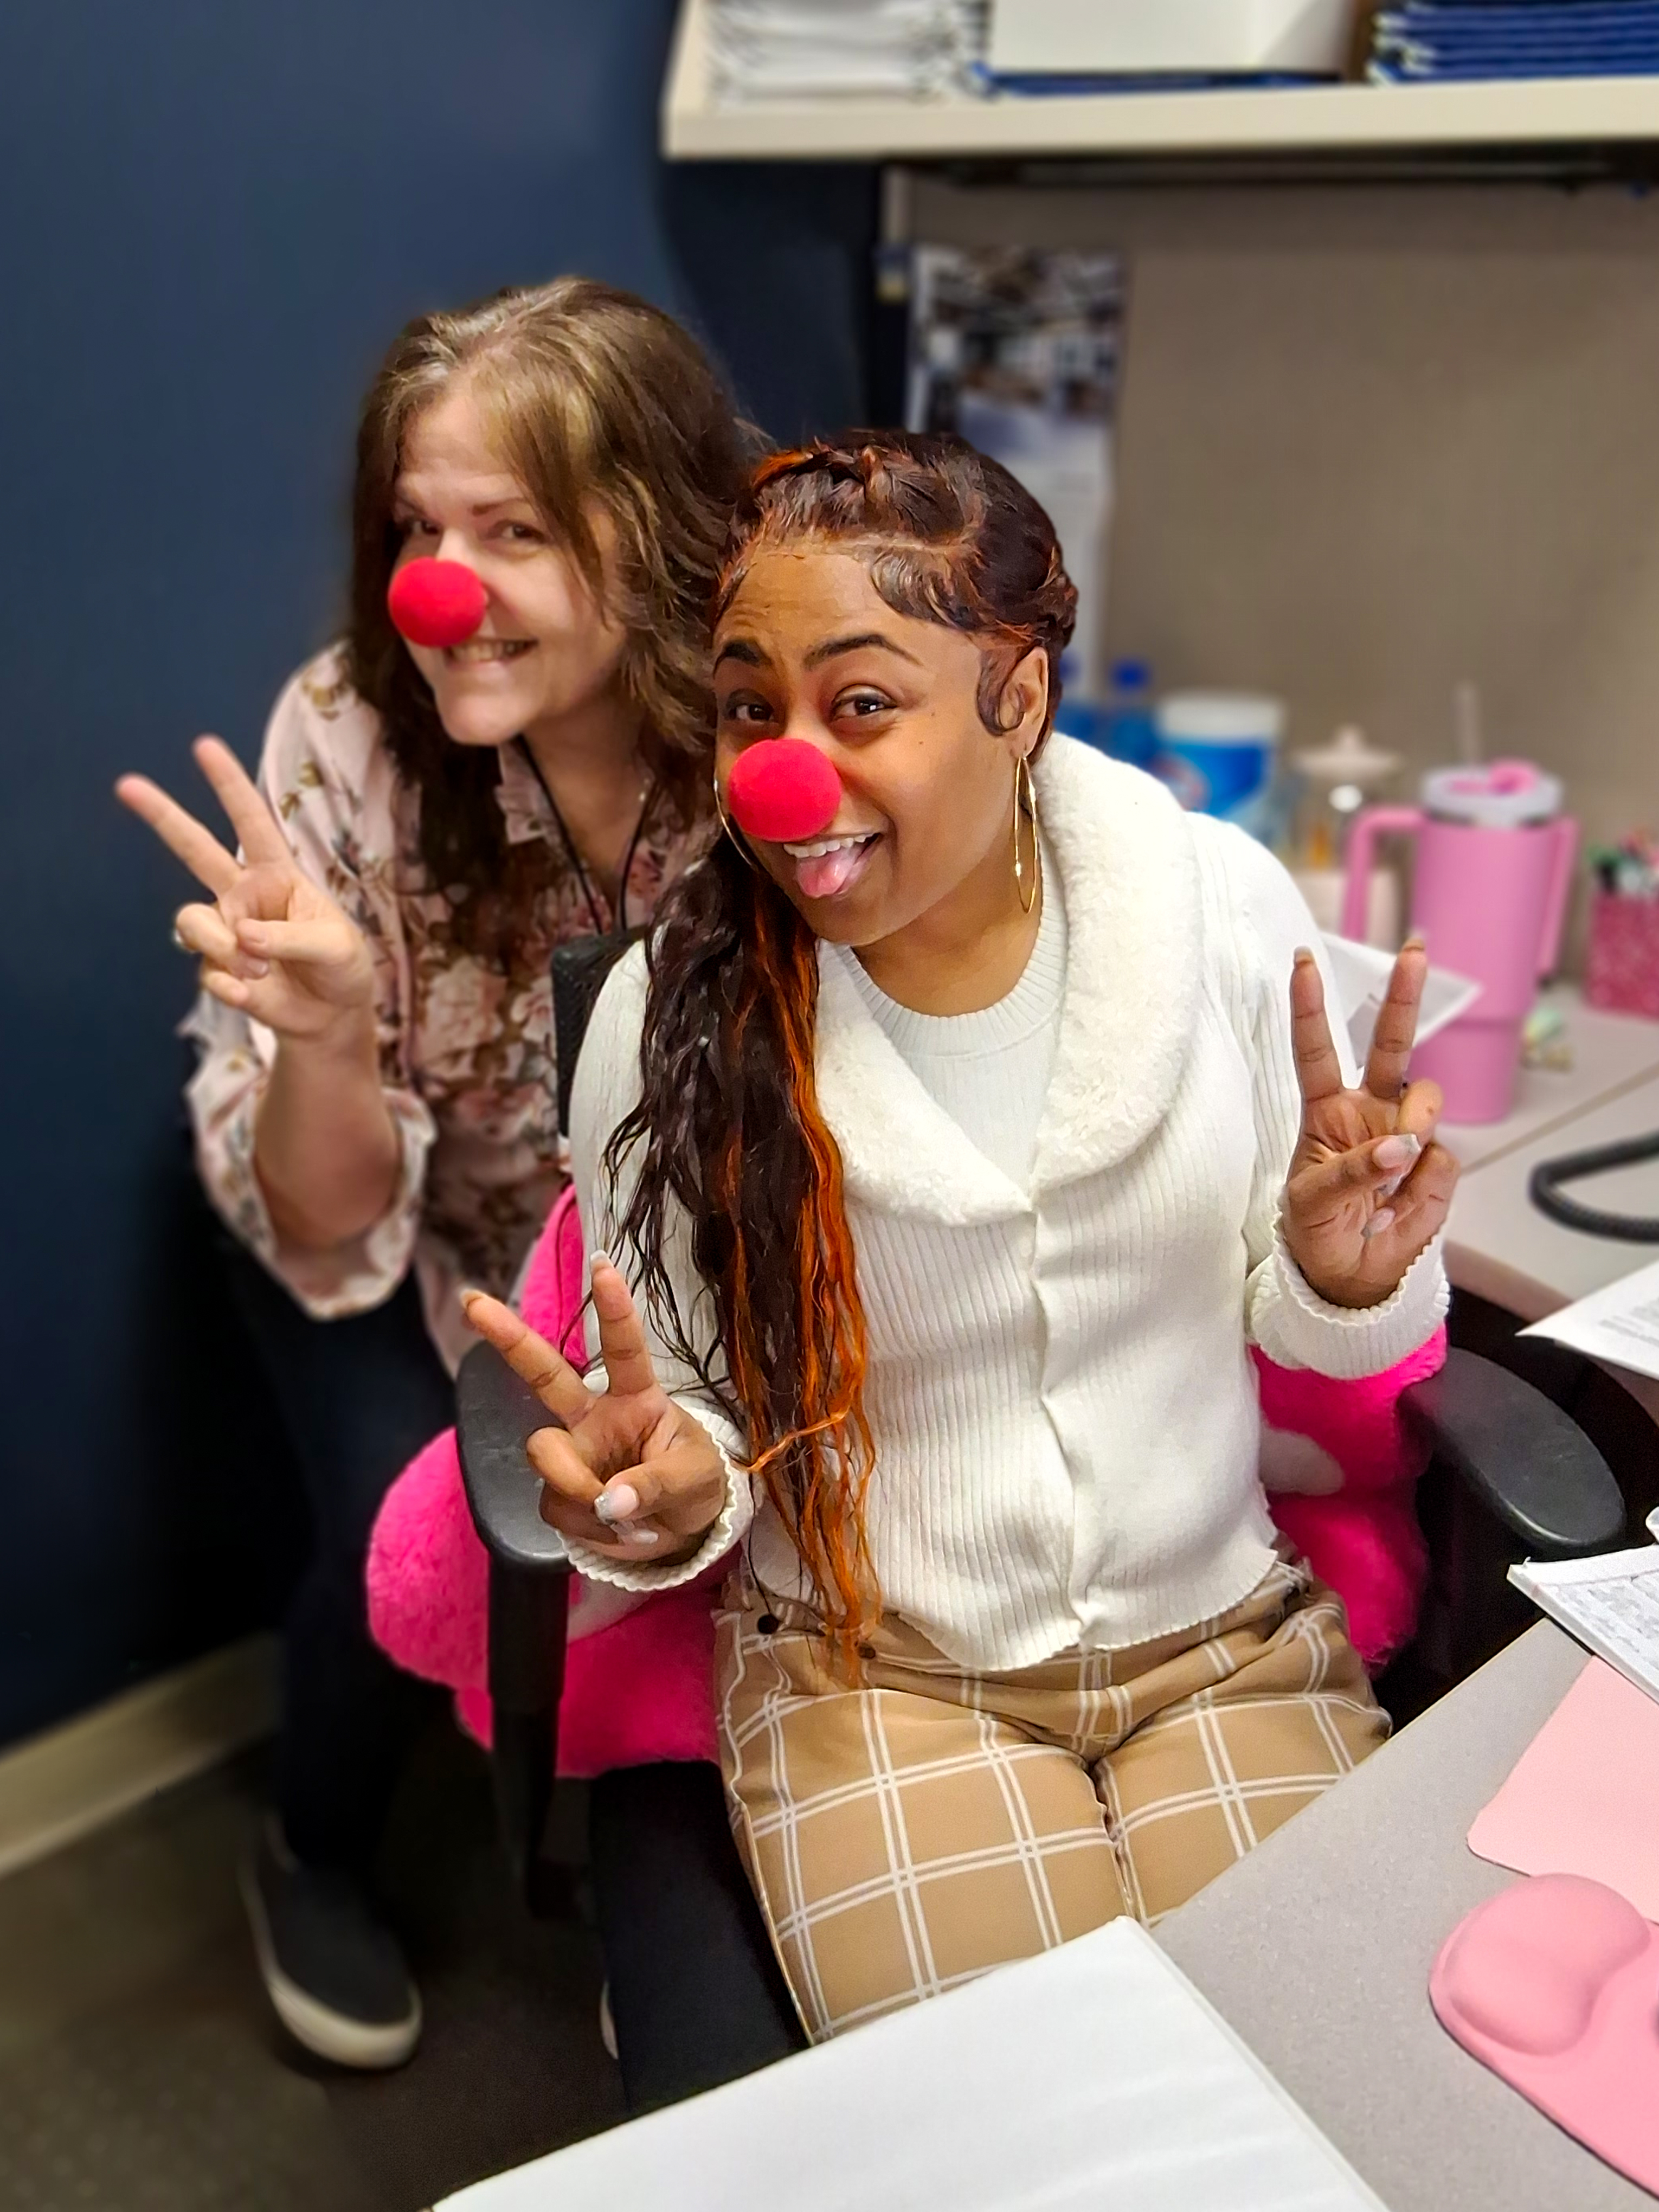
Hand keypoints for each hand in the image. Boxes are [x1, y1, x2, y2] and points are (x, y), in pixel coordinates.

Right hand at [117, 738, 373, 1044]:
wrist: (333, 1015)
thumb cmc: (342, 966)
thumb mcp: (336, 947)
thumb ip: (292, 937)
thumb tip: (243, 937)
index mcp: (277, 874)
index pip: (251, 823)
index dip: (229, 786)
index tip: (204, 746)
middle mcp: (243, 894)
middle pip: (194, 849)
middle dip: (162, 816)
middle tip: (126, 784)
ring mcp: (225, 930)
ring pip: (194, 923)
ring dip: (224, 949)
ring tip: (261, 968)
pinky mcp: (217, 969)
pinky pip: (207, 972)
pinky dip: (231, 986)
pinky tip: (253, 992)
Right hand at [461, 1255, 727, 1565]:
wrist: (683, 1533)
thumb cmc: (695, 1484)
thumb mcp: (695, 1479)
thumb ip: (654, 1485)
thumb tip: (608, 1501)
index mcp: (636, 1397)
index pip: (624, 1348)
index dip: (614, 1309)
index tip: (602, 1266)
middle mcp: (595, 1416)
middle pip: (544, 1374)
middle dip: (508, 1337)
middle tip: (472, 1300)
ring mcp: (573, 1452)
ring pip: (547, 1457)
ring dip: (583, 1492)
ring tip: (629, 1518)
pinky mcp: (559, 1493)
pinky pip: (556, 1507)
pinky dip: (588, 1528)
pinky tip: (616, 1531)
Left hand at [1280, 941, 1458, 1309]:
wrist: (1349, 1278)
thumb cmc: (1317, 1229)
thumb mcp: (1312, 1203)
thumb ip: (1353, 1171)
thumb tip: (1401, 1146)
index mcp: (1327, 1112)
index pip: (1316, 1052)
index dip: (1310, 1008)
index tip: (1302, 963)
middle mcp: (1371, 1111)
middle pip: (1391, 1044)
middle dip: (1404, 996)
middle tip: (1414, 951)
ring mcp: (1408, 1135)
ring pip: (1427, 1103)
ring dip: (1413, 1128)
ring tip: (1390, 1174)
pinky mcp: (1436, 1166)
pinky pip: (1441, 1161)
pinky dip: (1419, 1190)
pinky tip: (1396, 1212)